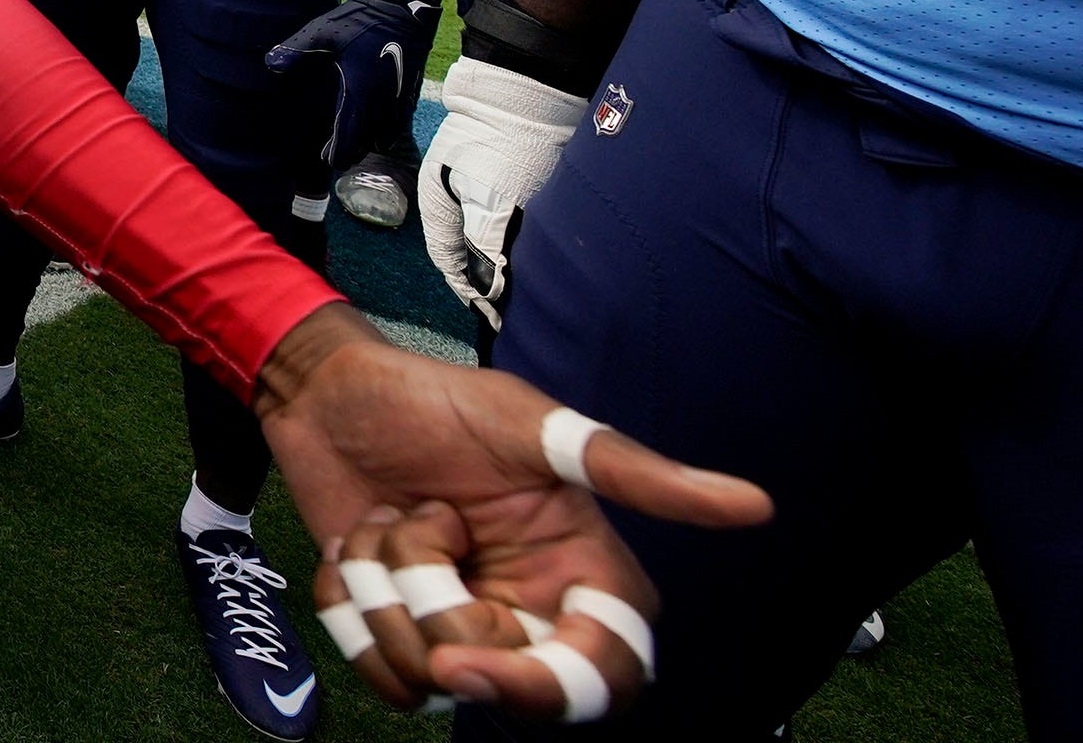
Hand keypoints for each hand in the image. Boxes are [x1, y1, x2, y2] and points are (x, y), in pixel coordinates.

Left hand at [256, 305, 767, 719]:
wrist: (328, 393)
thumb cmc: (436, 400)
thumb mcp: (532, 426)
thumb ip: (631, 473)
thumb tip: (754, 504)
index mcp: (583, 576)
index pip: (601, 677)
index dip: (541, 688)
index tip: (463, 660)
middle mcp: (529, 615)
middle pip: (499, 681)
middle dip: (436, 611)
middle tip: (421, 524)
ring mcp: (460, 630)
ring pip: (425, 678)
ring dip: (384, 587)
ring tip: (393, 517)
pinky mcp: (397, 634)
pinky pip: (372, 666)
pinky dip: (348, 601)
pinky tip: (357, 543)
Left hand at [267, 0, 439, 172]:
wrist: (401, 8)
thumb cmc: (360, 20)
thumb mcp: (322, 32)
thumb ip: (296, 50)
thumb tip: (271, 63)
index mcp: (358, 90)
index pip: (348, 134)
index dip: (338, 152)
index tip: (327, 160)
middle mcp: (380, 100)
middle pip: (367, 140)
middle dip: (351, 152)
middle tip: (334, 157)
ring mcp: (397, 96)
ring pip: (385, 134)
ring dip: (368, 143)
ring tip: (353, 146)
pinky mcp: (408, 89)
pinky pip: (400, 122)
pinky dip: (387, 132)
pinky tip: (379, 131)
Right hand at [419, 56, 584, 330]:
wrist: (527, 94)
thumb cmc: (503, 149)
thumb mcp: (491, 203)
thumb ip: (488, 250)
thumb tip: (492, 290)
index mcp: (437, 206)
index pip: (450, 262)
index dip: (472, 292)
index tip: (497, 318)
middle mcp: (452, 199)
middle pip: (467, 251)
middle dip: (489, 279)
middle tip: (515, 305)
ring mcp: (475, 186)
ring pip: (487, 237)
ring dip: (504, 261)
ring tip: (528, 284)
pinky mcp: (502, 177)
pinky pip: (505, 221)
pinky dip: (516, 240)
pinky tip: (534, 250)